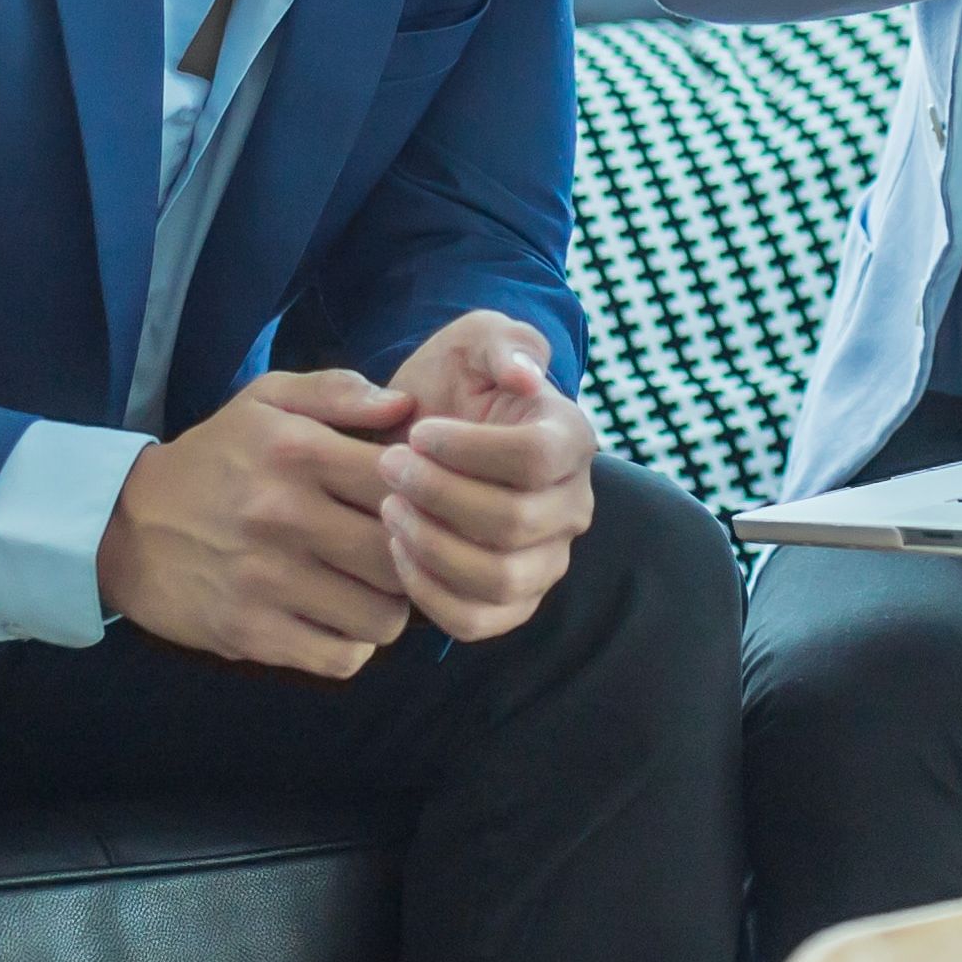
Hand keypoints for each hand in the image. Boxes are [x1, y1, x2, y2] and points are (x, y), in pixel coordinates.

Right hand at [103, 371, 418, 675]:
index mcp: (295, 451)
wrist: (123, 527)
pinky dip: (349, 646)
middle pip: (400, 556)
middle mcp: (283, 515)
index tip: (415, 505)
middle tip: (399, 556)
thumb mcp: (264, 402)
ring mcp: (266, 580)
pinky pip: (340, 657)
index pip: (404, 482)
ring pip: (382, 617)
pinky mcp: (249, 633)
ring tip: (368, 591)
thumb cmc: (212, 460)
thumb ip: (338, 392)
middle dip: (414, 561)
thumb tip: (406, 406)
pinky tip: (335, 622)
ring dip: (386, 609)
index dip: (426, 498)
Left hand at [377, 311, 599, 644]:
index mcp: (571, 439)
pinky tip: (396, 550)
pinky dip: (429, 592)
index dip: (469, 450)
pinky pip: (477, 620)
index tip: (418, 430)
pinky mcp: (512, 602)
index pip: (536, 459)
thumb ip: (503, 343)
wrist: (425, 437)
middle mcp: (572, 506)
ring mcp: (546, 560)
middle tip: (388, 466)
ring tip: (389, 508)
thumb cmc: (452, 383)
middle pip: (515, 521)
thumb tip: (526, 375)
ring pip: (499, 578)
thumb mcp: (474, 340)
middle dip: (438, 495)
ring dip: (431, 545)